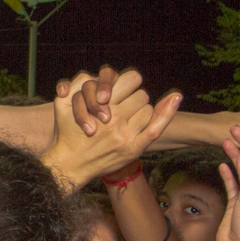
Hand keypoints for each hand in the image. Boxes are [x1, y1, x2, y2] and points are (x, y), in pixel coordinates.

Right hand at [44, 71, 179, 189]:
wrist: (69, 164)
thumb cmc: (65, 130)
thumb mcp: (63, 102)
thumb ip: (77, 84)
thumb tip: (90, 76)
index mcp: (100, 104)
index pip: (130, 79)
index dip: (127, 81)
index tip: (121, 89)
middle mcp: (115, 118)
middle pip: (141, 94)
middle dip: (134, 97)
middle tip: (124, 105)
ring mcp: (126, 134)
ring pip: (148, 109)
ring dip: (141, 110)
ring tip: (129, 117)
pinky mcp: (133, 149)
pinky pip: (156, 127)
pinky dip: (167, 112)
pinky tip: (175, 96)